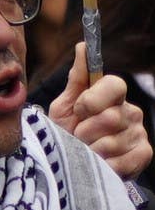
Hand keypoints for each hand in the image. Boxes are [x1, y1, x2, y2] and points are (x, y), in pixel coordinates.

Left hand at [47, 50, 150, 179]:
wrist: (70, 161)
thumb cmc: (67, 129)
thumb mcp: (65, 104)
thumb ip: (77, 78)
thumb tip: (83, 46)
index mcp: (113, 95)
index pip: (114, 84)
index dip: (91, 100)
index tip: (79, 110)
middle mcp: (131, 111)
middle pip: (110, 118)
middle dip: (85, 130)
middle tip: (79, 135)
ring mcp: (139, 133)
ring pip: (112, 142)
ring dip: (90, 150)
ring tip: (86, 149)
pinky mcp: (143, 154)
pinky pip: (123, 161)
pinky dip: (104, 164)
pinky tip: (99, 161)